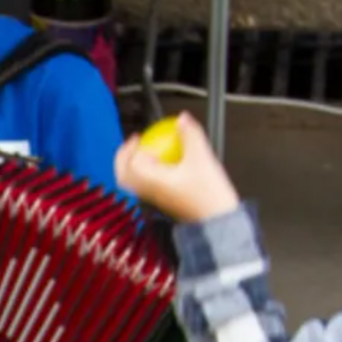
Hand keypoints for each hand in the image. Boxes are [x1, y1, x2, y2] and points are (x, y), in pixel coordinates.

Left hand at [115, 112, 240, 222]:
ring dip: (134, 167)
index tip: (138, 136)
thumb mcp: (202, 158)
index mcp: (152, 182)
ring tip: (146, 153)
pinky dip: (148, 174)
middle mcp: (150, 192)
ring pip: (134, 184)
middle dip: (123, 159)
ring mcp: (156, 199)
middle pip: (123, 177)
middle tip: (132, 145)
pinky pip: (147, 186)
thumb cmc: (209, 196)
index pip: (130, 164)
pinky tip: (164, 165)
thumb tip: (182, 119)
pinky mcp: (166, 202)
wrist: (219, 223)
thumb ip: (191, 135)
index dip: (131, 148)